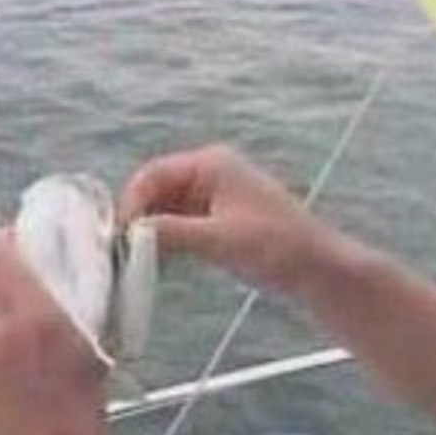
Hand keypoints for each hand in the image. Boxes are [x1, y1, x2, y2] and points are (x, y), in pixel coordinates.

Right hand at [118, 144, 332, 294]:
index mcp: (211, 165)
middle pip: (154, 190)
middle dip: (137, 219)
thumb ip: (173, 233)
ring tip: (135, 262)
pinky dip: (163, 241)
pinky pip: (176, 225)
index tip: (119, 236)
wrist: (316, 269)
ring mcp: (211, 196)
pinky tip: (154, 264)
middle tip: (121, 252)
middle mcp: (208, 173)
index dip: (131, 203)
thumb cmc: (277, 247)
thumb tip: (131, 234)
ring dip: (148, 233)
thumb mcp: (220, 240)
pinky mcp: (214, 220)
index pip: (153, 175)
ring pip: (163, 210)